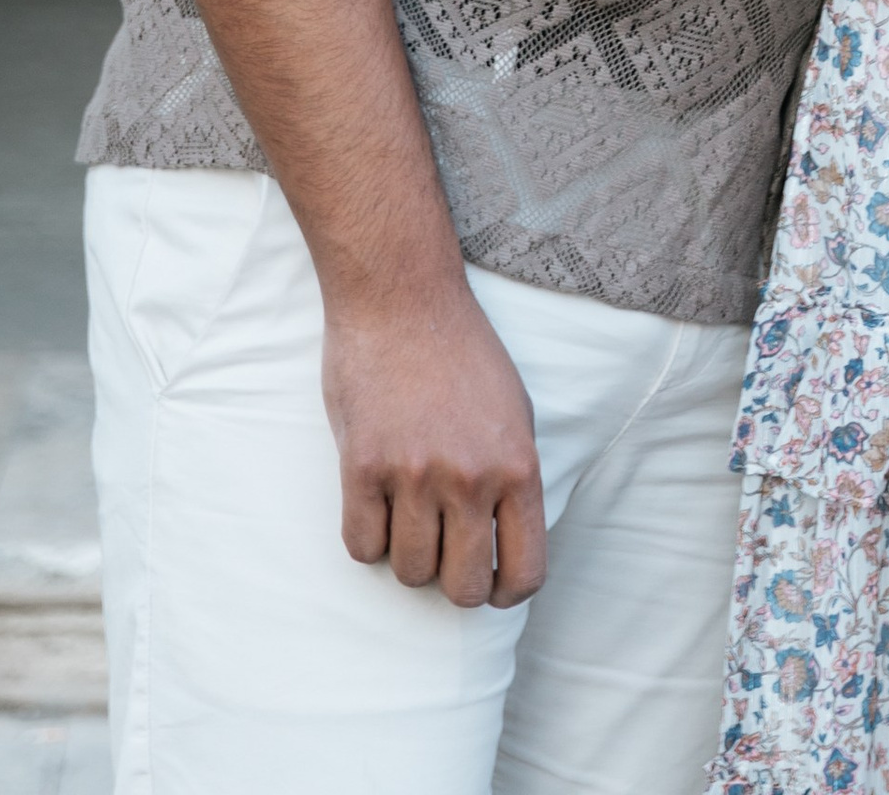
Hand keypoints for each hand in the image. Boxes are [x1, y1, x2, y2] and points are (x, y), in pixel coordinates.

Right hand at [320, 280, 544, 607]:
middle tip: (443, 549)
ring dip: (408, 555)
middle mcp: (470, 477)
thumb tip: (506, 542)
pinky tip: (375, 505)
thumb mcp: (514, 410)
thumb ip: (513, 478)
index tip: (491, 583)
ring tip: (407, 513)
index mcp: (517, 465)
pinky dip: (368, 538)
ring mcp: (415, 474)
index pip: (526, 573)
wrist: (400, 296)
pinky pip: (362, 547)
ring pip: (410, 573)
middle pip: (463, 590)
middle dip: (453, 581)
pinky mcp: (363, 466)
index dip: (507, 592)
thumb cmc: (460, 349)